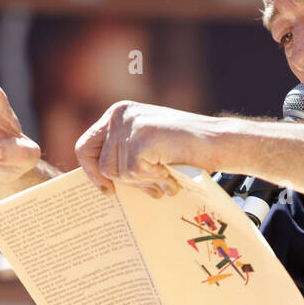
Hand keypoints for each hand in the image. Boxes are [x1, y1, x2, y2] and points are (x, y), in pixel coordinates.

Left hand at [75, 101, 219, 196]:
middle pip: (101, 164)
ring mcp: (131, 125)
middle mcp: (120, 115)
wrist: (218, 141)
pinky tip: (170, 172)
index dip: (91, 172)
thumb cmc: (186, 149)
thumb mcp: (148, 146)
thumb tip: (102, 181)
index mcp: (118, 114)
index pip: (85, 146)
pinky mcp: (142, 138)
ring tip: (166, 178)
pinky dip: (155, 179)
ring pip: (118, 173)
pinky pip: (135, 174)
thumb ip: (124, 155)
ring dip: (144, 182)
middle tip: (146, 188)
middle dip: (122, 182)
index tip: (107, 190)